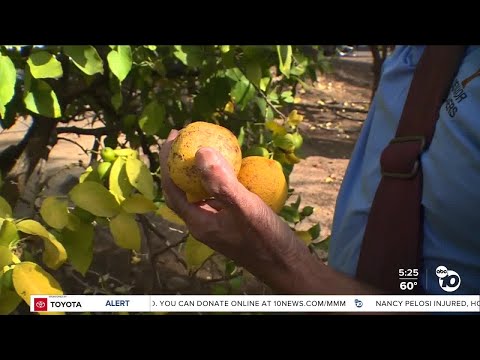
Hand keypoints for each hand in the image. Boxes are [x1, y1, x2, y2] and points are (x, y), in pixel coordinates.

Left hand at [159, 130, 379, 294]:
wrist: (288, 266)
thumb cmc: (267, 239)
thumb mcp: (245, 207)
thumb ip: (221, 181)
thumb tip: (199, 152)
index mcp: (199, 222)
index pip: (172, 188)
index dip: (167, 162)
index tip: (172, 137)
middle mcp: (203, 223)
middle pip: (182, 189)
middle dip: (179, 164)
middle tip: (185, 137)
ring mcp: (217, 224)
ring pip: (200, 193)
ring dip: (198, 171)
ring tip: (205, 147)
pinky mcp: (231, 223)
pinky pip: (218, 197)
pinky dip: (219, 179)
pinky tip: (232, 168)